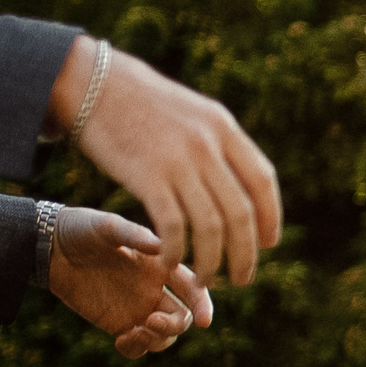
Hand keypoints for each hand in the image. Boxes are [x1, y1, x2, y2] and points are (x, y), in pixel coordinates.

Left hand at [47, 207, 213, 356]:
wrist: (49, 247)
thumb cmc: (81, 228)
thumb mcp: (106, 226)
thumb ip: (133, 235)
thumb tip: (162, 246)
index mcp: (160, 264)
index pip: (192, 286)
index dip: (202, 304)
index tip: (204, 321)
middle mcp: (154, 288)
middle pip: (182, 316)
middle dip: (175, 325)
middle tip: (151, 322)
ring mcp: (136, 308)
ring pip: (164, 336)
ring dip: (157, 340)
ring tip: (134, 333)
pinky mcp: (117, 323)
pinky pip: (137, 346)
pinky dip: (136, 349)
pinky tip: (121, 341)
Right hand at [53, 39, 282, 287]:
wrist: (95, 85)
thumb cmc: (142, 105)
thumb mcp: (192, 114)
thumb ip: (218, 145)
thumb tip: (242, 185)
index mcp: (224, 127)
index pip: (263, 181)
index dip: (270, 217)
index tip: (268, 243)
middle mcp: (207, 145)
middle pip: (241, 212)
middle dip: (246, 253)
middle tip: (243, 279)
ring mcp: (179, 161)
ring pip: (211, 227)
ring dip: (213, 262)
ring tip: (206, 281)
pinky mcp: (148, 177)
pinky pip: (174, 227)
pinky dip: (176, 252)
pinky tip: (169, 264)